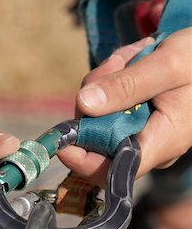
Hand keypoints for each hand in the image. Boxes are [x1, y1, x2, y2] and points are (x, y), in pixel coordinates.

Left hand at [59, 29, 191, 185]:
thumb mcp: (168, 65)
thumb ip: (127, 86)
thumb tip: (84, 104)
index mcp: (163, 141)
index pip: (113, 170)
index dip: (81, 160)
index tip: (61, 138)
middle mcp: (150, 145)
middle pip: (99, 138)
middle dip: (95, 100)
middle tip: (116, 64)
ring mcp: (143, 133)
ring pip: (100, 117)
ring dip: (106, 83)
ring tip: (132, 58)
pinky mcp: (137, 120)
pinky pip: (111, 106)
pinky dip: (113, 82)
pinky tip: (133, 63)